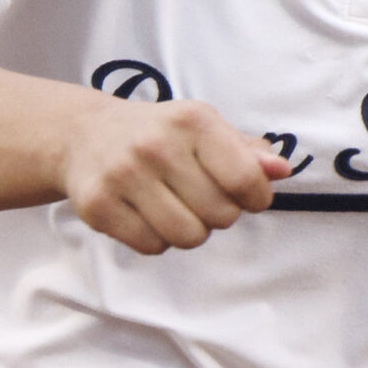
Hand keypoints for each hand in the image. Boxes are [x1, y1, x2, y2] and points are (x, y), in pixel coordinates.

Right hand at [62, 96, 288, 254]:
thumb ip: (248, 151)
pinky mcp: (97, 206)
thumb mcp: (205, 128)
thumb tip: (281, 170)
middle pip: (220, 215)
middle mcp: (156, 145)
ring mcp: (123, 175)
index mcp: (193, 121)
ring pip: (188, 236)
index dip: (257, 198)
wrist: (86, 134)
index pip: (245, 178)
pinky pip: (152, 247)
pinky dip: (158, 239)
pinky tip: (148, 214)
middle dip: (220, 214)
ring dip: (191, 231)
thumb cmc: (161, 134)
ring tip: (177, 208)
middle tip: (201, 198)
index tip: (249, 196)